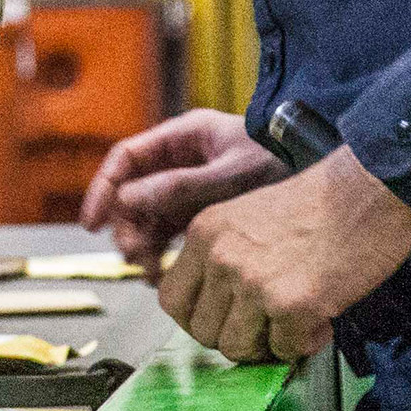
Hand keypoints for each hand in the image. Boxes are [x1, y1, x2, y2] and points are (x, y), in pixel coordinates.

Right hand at [79, 106, 279, 269]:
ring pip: (148, 218)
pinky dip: (163, 253)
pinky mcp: (202, 213)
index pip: (126, 159)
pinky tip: (165, 273)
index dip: (103, 189)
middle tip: (134, 256)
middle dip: (127, 227)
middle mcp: (181, 161)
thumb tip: (127, 199)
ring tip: (151, 271)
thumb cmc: (282, 160)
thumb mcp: (230, 174)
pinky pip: (170, 233)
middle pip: (133, 193)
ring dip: (142, 244)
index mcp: (183, 137)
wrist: (318, 168)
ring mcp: (190, 188)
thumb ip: (180, 187)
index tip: (91, 223)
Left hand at [160, 147, 410, 363]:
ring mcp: (253, 283)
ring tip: (297, 319)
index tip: (224, 319)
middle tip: (268, 323)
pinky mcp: (291, 305)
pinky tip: (322, 317)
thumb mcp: (248, 217)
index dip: (199, 318)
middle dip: (236, 336)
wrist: (371, 187)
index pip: (171, 300)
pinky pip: (284, 350)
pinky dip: (305, 342)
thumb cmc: (322, 202)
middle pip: (202, 332)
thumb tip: (216, 312)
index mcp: (206, 232)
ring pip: (237, 349)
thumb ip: (224, 257)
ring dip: (268, 343)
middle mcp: (222, 258)